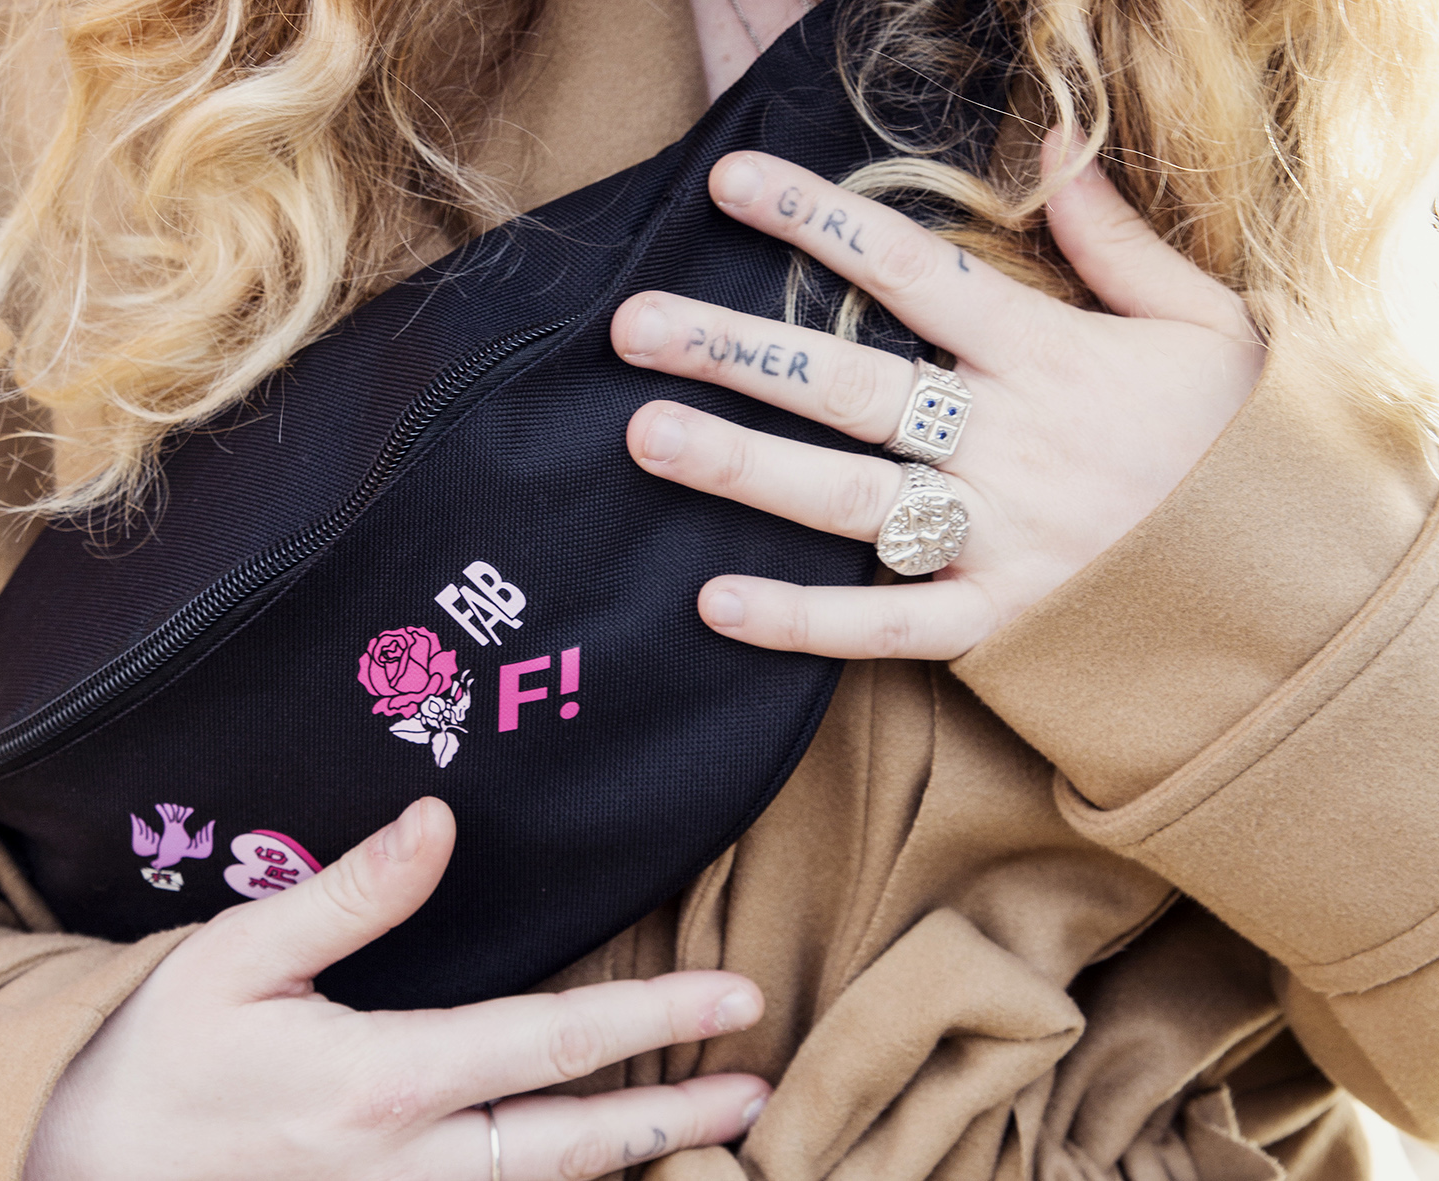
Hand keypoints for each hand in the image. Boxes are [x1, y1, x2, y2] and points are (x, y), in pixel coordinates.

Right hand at [24, 798, 769, 1180]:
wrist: (79, 1177)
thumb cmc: (155, 1060)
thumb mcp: (236, 957)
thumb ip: (350, 896)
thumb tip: (437, 821)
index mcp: (382, 1080)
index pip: (550, 1045)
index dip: (654, 1020)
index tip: (735, 999)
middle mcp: (406, 1165)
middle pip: (573, 1143)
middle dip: (675, 1111)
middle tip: (761, 1085)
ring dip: (633, 1161)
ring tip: (714, 1131)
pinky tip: (599, 1172)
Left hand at [611, 138, 1264, 659]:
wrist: (1292, 592)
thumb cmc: (1239, 450)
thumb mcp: (1205, 324)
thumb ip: (1117, 241)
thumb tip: (1059, 144)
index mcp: (1049, 357)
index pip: (913, 269)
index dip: (817, 220)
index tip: (729, 186)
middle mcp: (1007, 443)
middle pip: (848, 384)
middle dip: (736, 351)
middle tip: (633, 330)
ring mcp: (996, 539)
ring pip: (848, 497)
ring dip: (742, 468)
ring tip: (646, 435)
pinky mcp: (994, 627)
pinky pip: (884, 627)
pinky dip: (801, 621)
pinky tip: (714, 603)